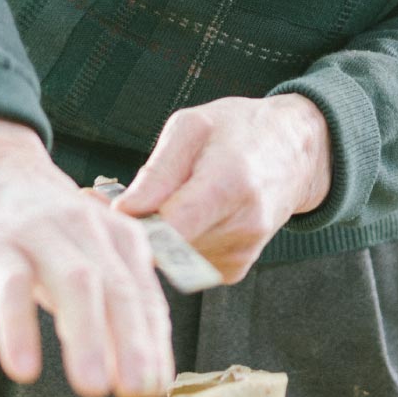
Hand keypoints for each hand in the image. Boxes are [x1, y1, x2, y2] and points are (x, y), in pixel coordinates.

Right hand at [0, 116, 175, 396]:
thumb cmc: (49, 224)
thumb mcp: (92, 253)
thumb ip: (115, 304)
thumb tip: (142, 372)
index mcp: (120, 237)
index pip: (144, 295)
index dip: (154, 343)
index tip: (159, 388)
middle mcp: (87, 232)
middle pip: (118, 289)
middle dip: (133, 343)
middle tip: (140, 391)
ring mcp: (41, 234)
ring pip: (73, 284)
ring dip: (86, 336)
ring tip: (93, 388)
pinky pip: (10, 286)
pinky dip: (18, 326)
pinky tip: (23, 368)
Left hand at [112, 94, 332, 282]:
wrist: (297, 152)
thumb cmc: (239, 130)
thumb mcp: (191, 127)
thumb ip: (157, 172)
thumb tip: (123, 211)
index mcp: (229, 184)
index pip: (170, 227)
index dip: (129, 222)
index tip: (100, 203)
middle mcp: (242, 226)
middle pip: (163, 246)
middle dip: (132, 224)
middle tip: (109, 195)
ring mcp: (241, 253)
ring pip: (169, 258)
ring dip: (152, 234)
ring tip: (155, 198)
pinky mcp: (235, 270)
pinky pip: (183, 265)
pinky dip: (172, 244)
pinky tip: (180, 215)